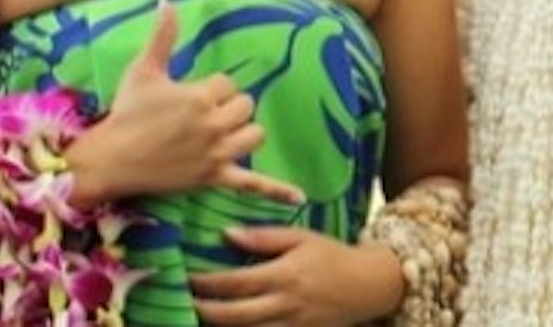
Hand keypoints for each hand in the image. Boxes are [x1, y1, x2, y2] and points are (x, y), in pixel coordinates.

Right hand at [67, 0, 302, 206]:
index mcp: (200, 95)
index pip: (228, 83)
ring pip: (254, 135)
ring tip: (222, 133)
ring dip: (243, 133)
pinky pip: (251, 183)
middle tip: (200, 116)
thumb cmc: (126, 112)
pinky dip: (276, 190)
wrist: (108, 161)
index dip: (211, 89)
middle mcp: (213, 124)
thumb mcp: (144, 69)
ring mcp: (215, 153)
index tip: (187, 98)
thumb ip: (163, 35)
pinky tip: (299, 199)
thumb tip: (166, 0)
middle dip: (228, 108)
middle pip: (245, 106)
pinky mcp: (212, 177)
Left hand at [192, 228, 403, 324]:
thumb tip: (227, 234)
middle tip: (185, 301)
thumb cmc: (331, 255)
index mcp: (284, 274)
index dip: (208, 283)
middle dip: (205, 311)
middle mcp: (283, 304)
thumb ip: (265, 236)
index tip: (188, 278)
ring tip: (198, 317)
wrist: (367, 285)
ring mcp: (289, 326)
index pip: (237, 282)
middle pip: (234, 316)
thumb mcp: (302, 237)